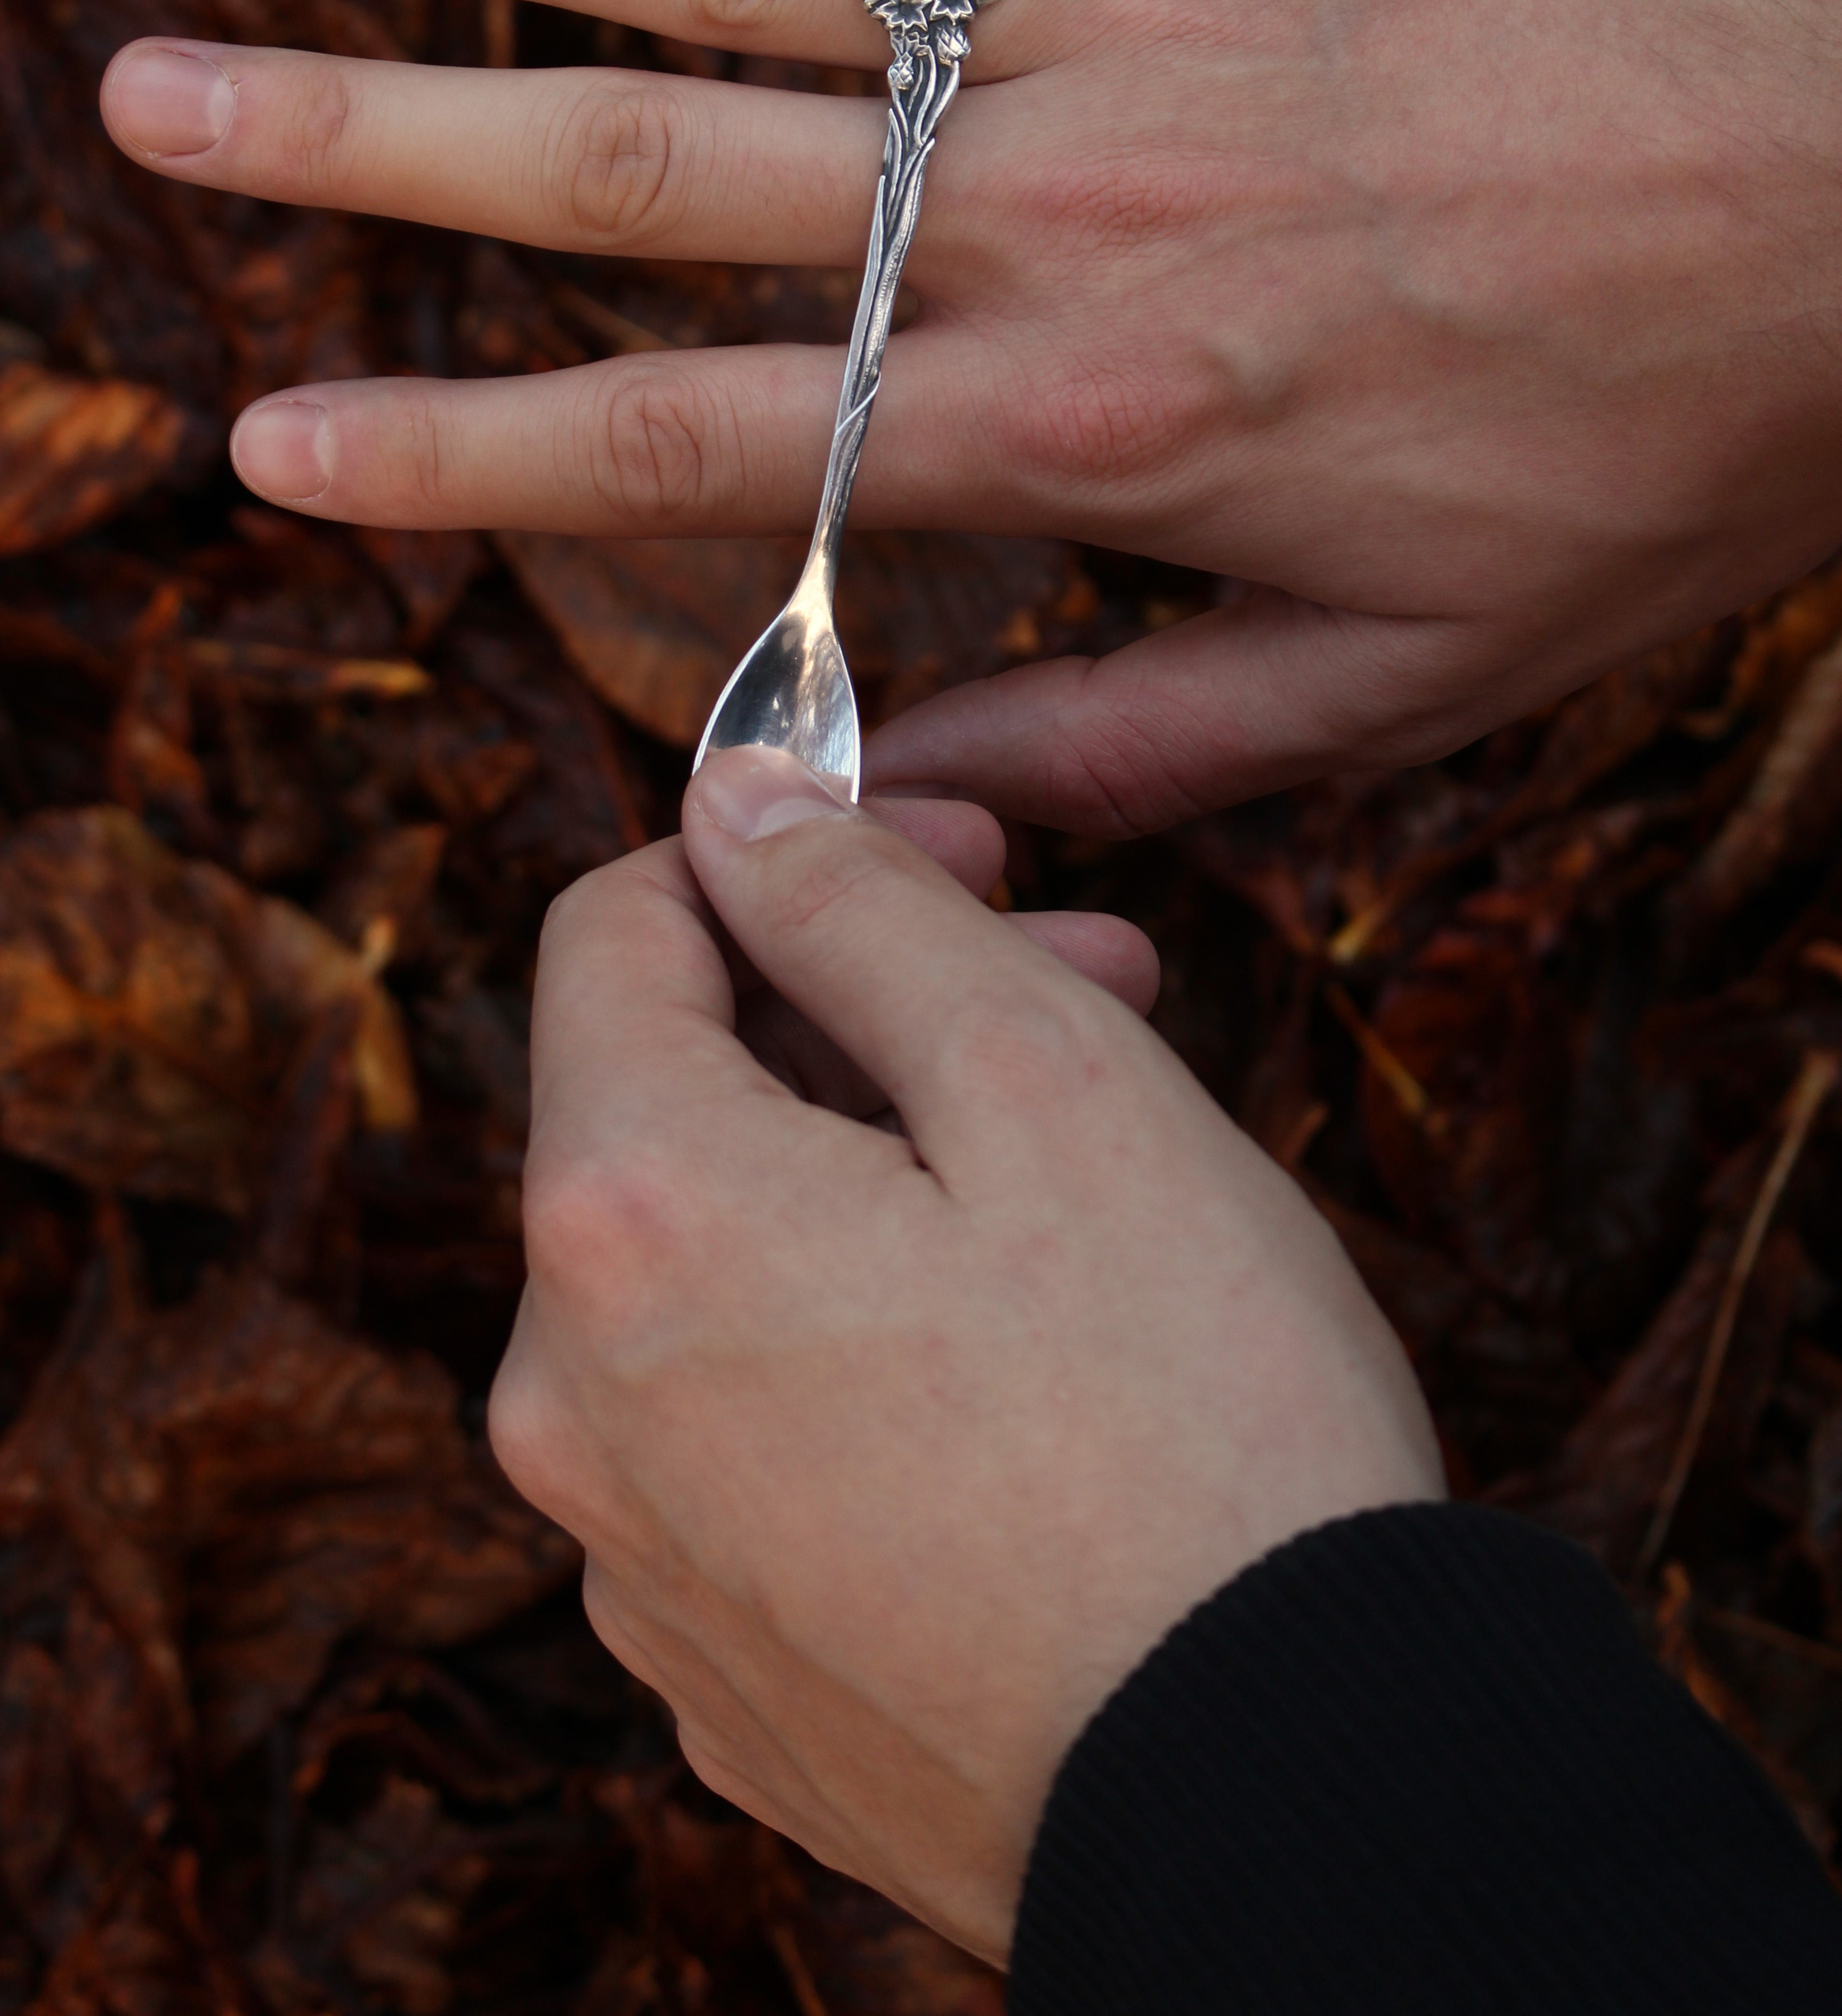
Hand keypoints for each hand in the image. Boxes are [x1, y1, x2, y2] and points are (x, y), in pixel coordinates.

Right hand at [99, 0, 1841, 830]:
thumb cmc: (1655, 452)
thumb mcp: (1415, 679)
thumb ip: (1142, 748)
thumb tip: (908, 796)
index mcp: (1084, 425)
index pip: (694, 443)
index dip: (454, 457)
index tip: (268, 448)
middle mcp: (1058, 202)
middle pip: (652, 174)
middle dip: (380, 147)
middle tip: (155, 99)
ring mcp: (1135, 1)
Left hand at [485, 748, 1440, 1961]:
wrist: (1281, 1803)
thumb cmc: (1195, 1420)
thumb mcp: (1048, 1077)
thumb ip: (856, 909)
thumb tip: (734, 807)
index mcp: (627, 1220)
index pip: (616, 927)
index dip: (791, 845)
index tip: (955, 847)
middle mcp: (570, 1402)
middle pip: (678, 1103)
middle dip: (872, 1007)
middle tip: (1089, 981)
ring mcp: (636, 1560)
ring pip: (727, 1273)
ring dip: (880, 1175)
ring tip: (1092, 1172)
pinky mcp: (722, 1669)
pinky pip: (753, 1439)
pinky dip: (862, 1350)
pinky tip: (1033, 1368)